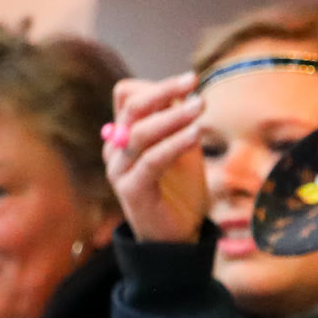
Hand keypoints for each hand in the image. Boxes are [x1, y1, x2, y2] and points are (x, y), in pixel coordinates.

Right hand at [104, 74, 208, 244]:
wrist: (177, 237)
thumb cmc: (181, 189)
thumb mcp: (183, 147)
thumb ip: (179, 122)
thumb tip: (185, 91)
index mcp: (123, 134)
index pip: (127, 95)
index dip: (156, 85)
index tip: (189, 82)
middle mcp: (115, 149)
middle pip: (132, 107)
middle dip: (164, 90)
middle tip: (193, 81)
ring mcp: (119, 170)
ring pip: (140, 132)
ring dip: (174, 116)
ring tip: (201, 107)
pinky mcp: (131, 191)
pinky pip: (151, 160)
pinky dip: (175, 143)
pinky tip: (196, 134)